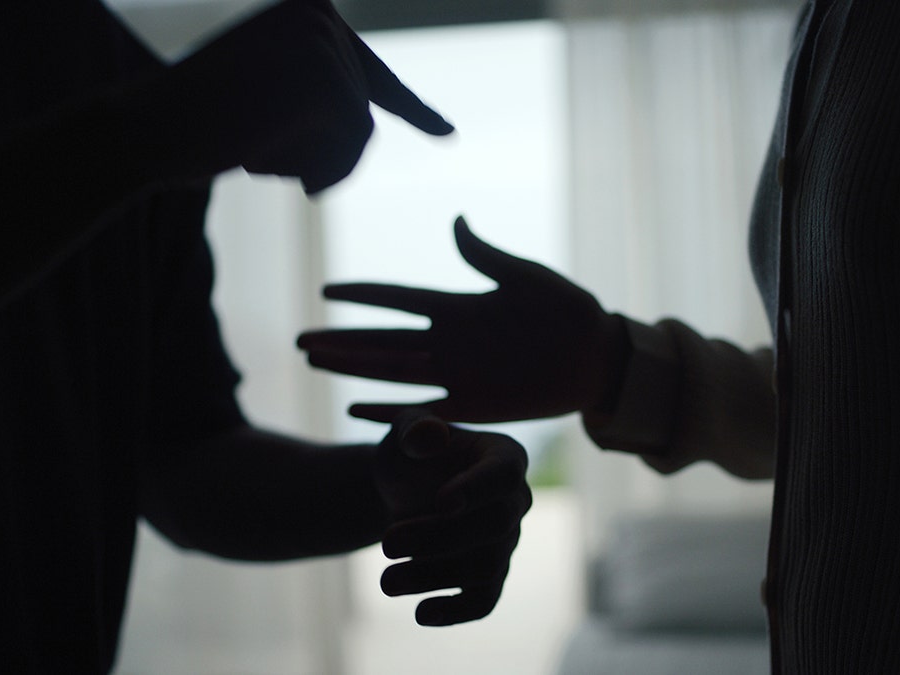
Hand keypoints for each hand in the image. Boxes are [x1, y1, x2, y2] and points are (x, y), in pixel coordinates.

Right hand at [159, 0, 452, 191]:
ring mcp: (323, 42)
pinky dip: (318, 169)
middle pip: (361, 109)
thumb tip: (363, 116)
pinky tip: (261, 159)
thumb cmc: (197, 122)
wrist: (145, 128)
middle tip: (254, 149)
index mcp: (305, 9)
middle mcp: (320, 13)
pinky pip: (351, 146)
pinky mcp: (324, 78)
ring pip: (359, 132)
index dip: (412, 109)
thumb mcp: (265, 95)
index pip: (369, 72)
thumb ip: (313, 95)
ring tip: (253, 151)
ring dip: (315, 161)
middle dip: (324, 150)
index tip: (446, 134)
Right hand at [298, 216, 630, 422]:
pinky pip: (425, 409)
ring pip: (392, 372)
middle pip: (382, 340)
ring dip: (353, 370)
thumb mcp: (527, 277)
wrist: (599, 357)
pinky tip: (355, 411)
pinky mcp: (474, 405)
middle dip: (342, 339)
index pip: (398, 299)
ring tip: (315, 364)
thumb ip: (486, 257)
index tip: (326, 290)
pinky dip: (391, 412)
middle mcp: (449, 341)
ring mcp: (458, 374)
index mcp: (459, 306)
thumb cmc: (569, 310)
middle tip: (300, 340)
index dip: (362, 295)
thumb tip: (456, 222)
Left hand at [374, 408, 530, 625]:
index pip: (504, 474)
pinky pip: (484, 600)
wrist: (403, 490)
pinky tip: (420, 613)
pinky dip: (455, 610)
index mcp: (504, 455)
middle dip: (438, 538)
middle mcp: (516, 500)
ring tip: (385, 581)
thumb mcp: (404, 430)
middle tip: (386, 544)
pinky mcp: (491, 576)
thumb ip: (414, 427)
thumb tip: (427, 436)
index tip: (441, 501)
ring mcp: (507, 541)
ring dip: (434, 576)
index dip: (477, 489)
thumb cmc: (410, 453)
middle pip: (494, 526)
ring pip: (486, 567)